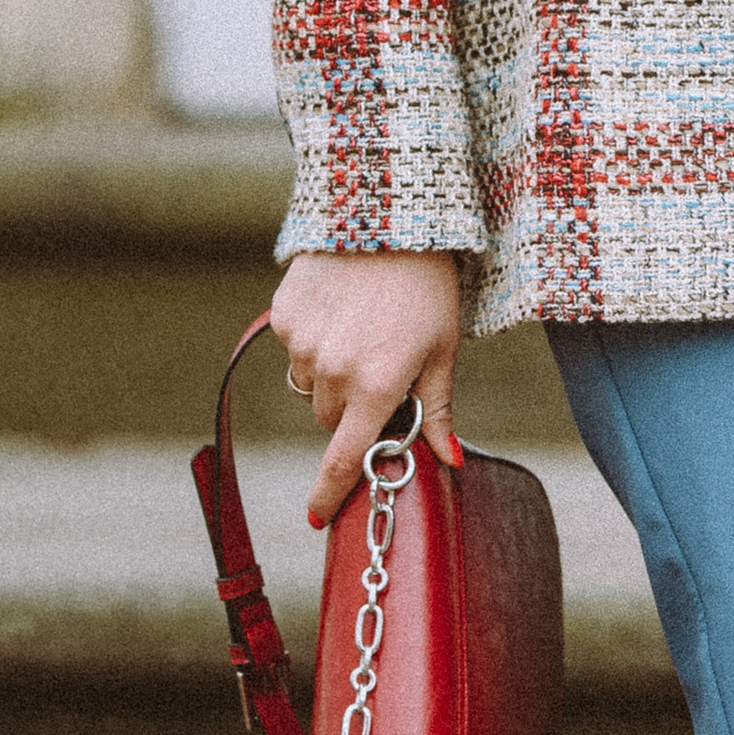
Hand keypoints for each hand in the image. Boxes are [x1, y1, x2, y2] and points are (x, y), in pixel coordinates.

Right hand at [272, 252, 462, 527]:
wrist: (388, 216)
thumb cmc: (428, 287)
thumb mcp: (443, 350)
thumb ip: (438, 410)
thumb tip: (449, 463)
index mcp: (377, 385)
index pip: (345, 458)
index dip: (330, 493)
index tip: (317, 519)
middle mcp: (333, 370)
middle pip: (332, 420)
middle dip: (353, 410)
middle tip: (382, 371)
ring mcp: (303, 342)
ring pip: (310, 386)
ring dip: (331, 375)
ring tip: (363, 332)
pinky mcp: (284, 315)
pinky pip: (294, 349)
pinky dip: (314, 341)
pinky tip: (341, 310)